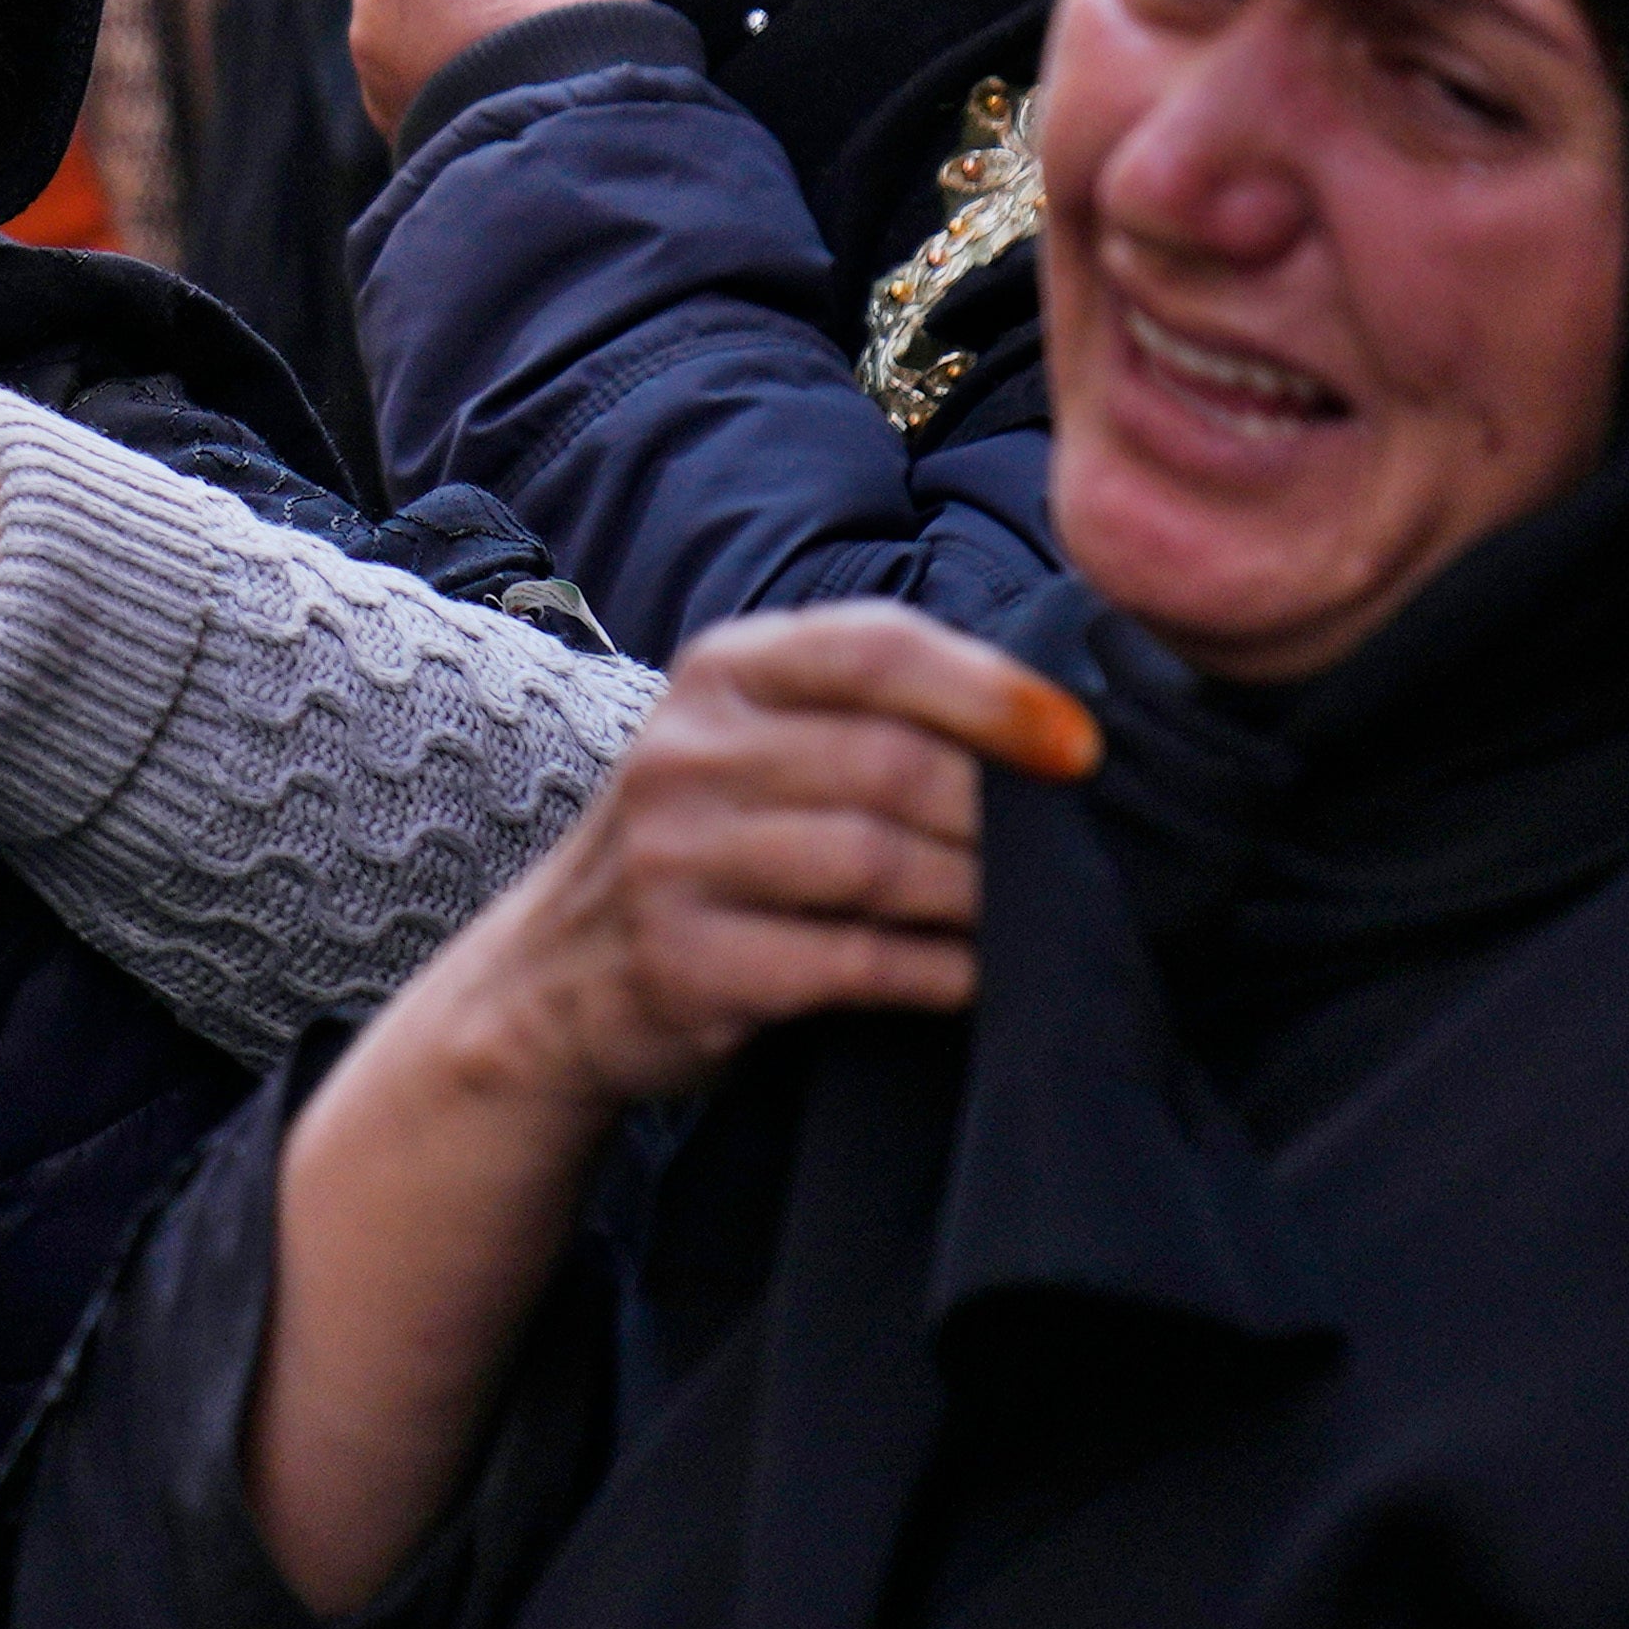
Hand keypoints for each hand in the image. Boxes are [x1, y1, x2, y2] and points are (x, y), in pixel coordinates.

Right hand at [429, 603, 1094, 1120]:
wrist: (551, 980)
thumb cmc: (704, 851)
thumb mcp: (752, 744)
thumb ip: (867, 715)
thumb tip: (1053, 728)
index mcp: (720, 674)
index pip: (874, 647)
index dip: (993, 693)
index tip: (1077, 748)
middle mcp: (685, 754)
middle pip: (892, 765)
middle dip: (997, 819)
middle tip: (1053, 856)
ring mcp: (674, 859)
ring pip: (880, 865)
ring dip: (976, 899)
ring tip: (1018, 916)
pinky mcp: (686, 962)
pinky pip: (853, 961)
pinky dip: (936, 973)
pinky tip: (967, 977)